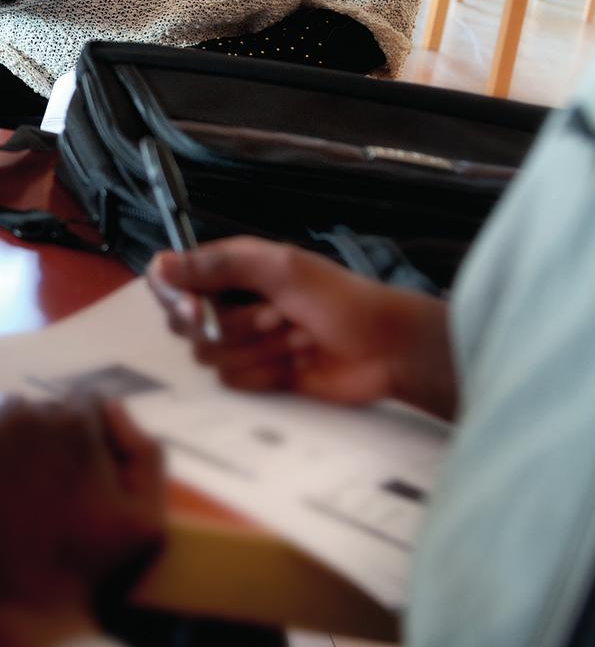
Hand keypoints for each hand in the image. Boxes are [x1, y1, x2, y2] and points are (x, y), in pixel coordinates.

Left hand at [0, 398, 164, 646]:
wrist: (21, 608)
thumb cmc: (89, 566)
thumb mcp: (150, 520)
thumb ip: (148, 453)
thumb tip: (115, 409)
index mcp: (75, 426)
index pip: (89, 400)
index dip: (97, 432)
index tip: (96, 468)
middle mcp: (28, 421)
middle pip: (50, 409)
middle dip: (61, 436)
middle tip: (65, 486)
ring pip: (15, 420)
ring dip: (27, 443)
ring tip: (34, 488)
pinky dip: (5, 461)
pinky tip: (13, 495)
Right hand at [152, 237, 456, 419]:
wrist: (383, 348)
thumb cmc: (340, 298)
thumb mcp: (282, 269)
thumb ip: (220, 264)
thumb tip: (158, 265)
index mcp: (236, 271)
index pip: (175, 281)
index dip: (175, 297)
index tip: (194, 308)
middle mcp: (233, 305)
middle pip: (186, 325)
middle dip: (235, 325)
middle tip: (278, 315)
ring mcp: (245, 344)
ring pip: (211, 356)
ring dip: (260, 347)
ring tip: (299, 335)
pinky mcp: (258, 378)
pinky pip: (234, 381)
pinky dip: (268, 371)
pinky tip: (299, 361)